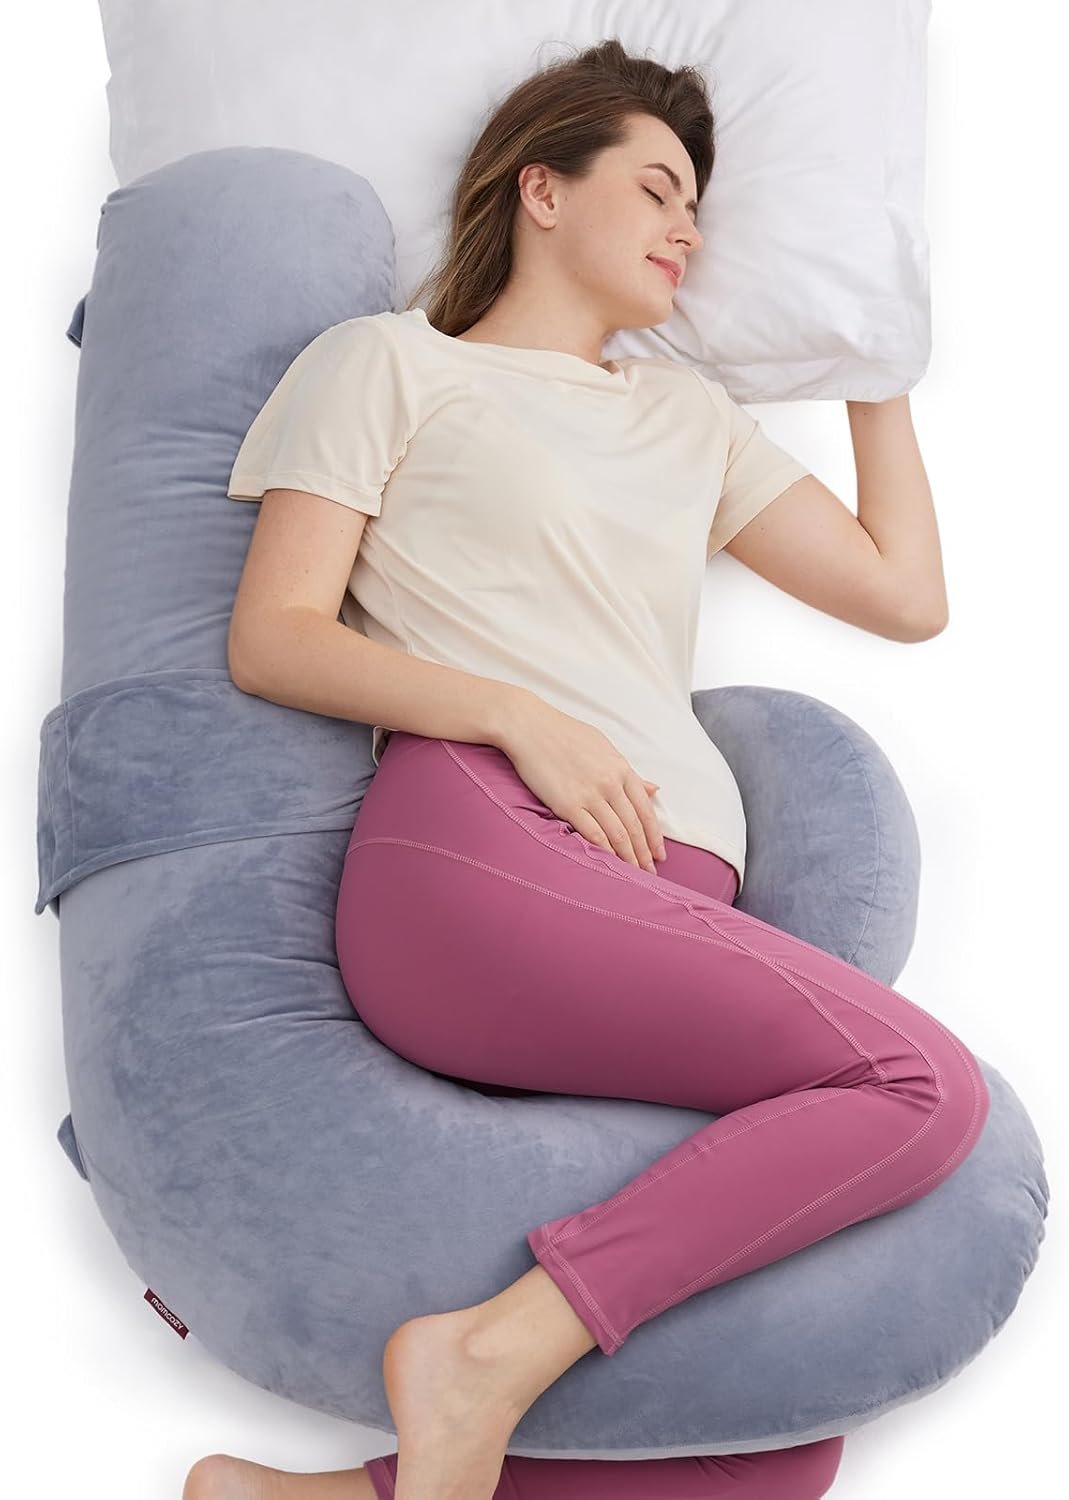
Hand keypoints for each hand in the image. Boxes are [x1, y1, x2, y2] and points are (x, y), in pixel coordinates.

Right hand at [497, 692, 667, 873]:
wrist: (529, 727)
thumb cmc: (564, 733)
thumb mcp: (603, 747)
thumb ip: (628, 771)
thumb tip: (652, 789)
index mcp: (622, 768)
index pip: (646, 810)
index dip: (655, 836)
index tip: (660, 854)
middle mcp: (611, 783)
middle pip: (634, 827)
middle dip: (644, 853)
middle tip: (650, 873)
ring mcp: (590, 795)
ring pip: (617, 835)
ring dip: (628, 858)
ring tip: (634, 874)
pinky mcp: (568, 804)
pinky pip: (592, 834)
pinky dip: (604, 852)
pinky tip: (609, 864)